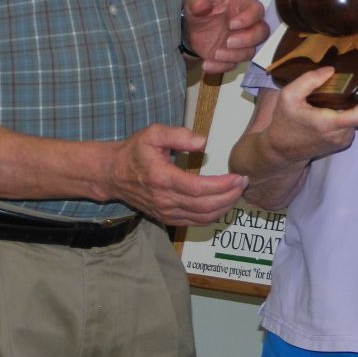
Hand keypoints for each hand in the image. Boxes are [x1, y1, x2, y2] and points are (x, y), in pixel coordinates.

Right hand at [105, 123, 247, 225]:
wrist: (113, 174)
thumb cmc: (135, 151)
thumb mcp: (154, 134)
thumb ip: (179, 135)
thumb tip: (204, 142)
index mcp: (162, 178)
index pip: (198, 188)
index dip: (222, 185)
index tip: (239, 176)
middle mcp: (164, 199)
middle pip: (204, 206)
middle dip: (229, 196)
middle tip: (244, 182)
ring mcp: (165, 212)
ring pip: (201, 217)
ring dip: (224, 207)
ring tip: (238, 192)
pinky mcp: (166, 218)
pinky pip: (194, 222)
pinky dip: (212, 215)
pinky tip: (224, 203)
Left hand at [183, 0, 269, 73]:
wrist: (190, 29)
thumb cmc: (199, 9)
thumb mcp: (194, 1)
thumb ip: (198, 0)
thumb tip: (201, 4)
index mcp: (241, 5)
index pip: (256, 9)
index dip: (249, 18)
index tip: (232, 24)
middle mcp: (247, 24)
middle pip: (262, 32)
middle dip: (248, 40)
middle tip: (228, 42)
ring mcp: (242, 42)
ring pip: (250, 52)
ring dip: (234, 56)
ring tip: (215, 54)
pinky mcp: (233, 56)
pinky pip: (233, 65)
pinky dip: (220, 67)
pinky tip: (206, 64)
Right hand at [259, 66, 357, 165]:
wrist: (279, 149)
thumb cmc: (284, 121)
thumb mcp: (289, 96)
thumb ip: (309, 80)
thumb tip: (330, 71)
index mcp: (328, 124)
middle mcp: (338, 135)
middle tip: (354, 84)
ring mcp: (340, 142)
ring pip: (356, 120)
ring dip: (353, 107)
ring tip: (342, 94)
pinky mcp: (340, 144)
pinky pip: (350, 126)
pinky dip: (347, 115)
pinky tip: (336, 107)